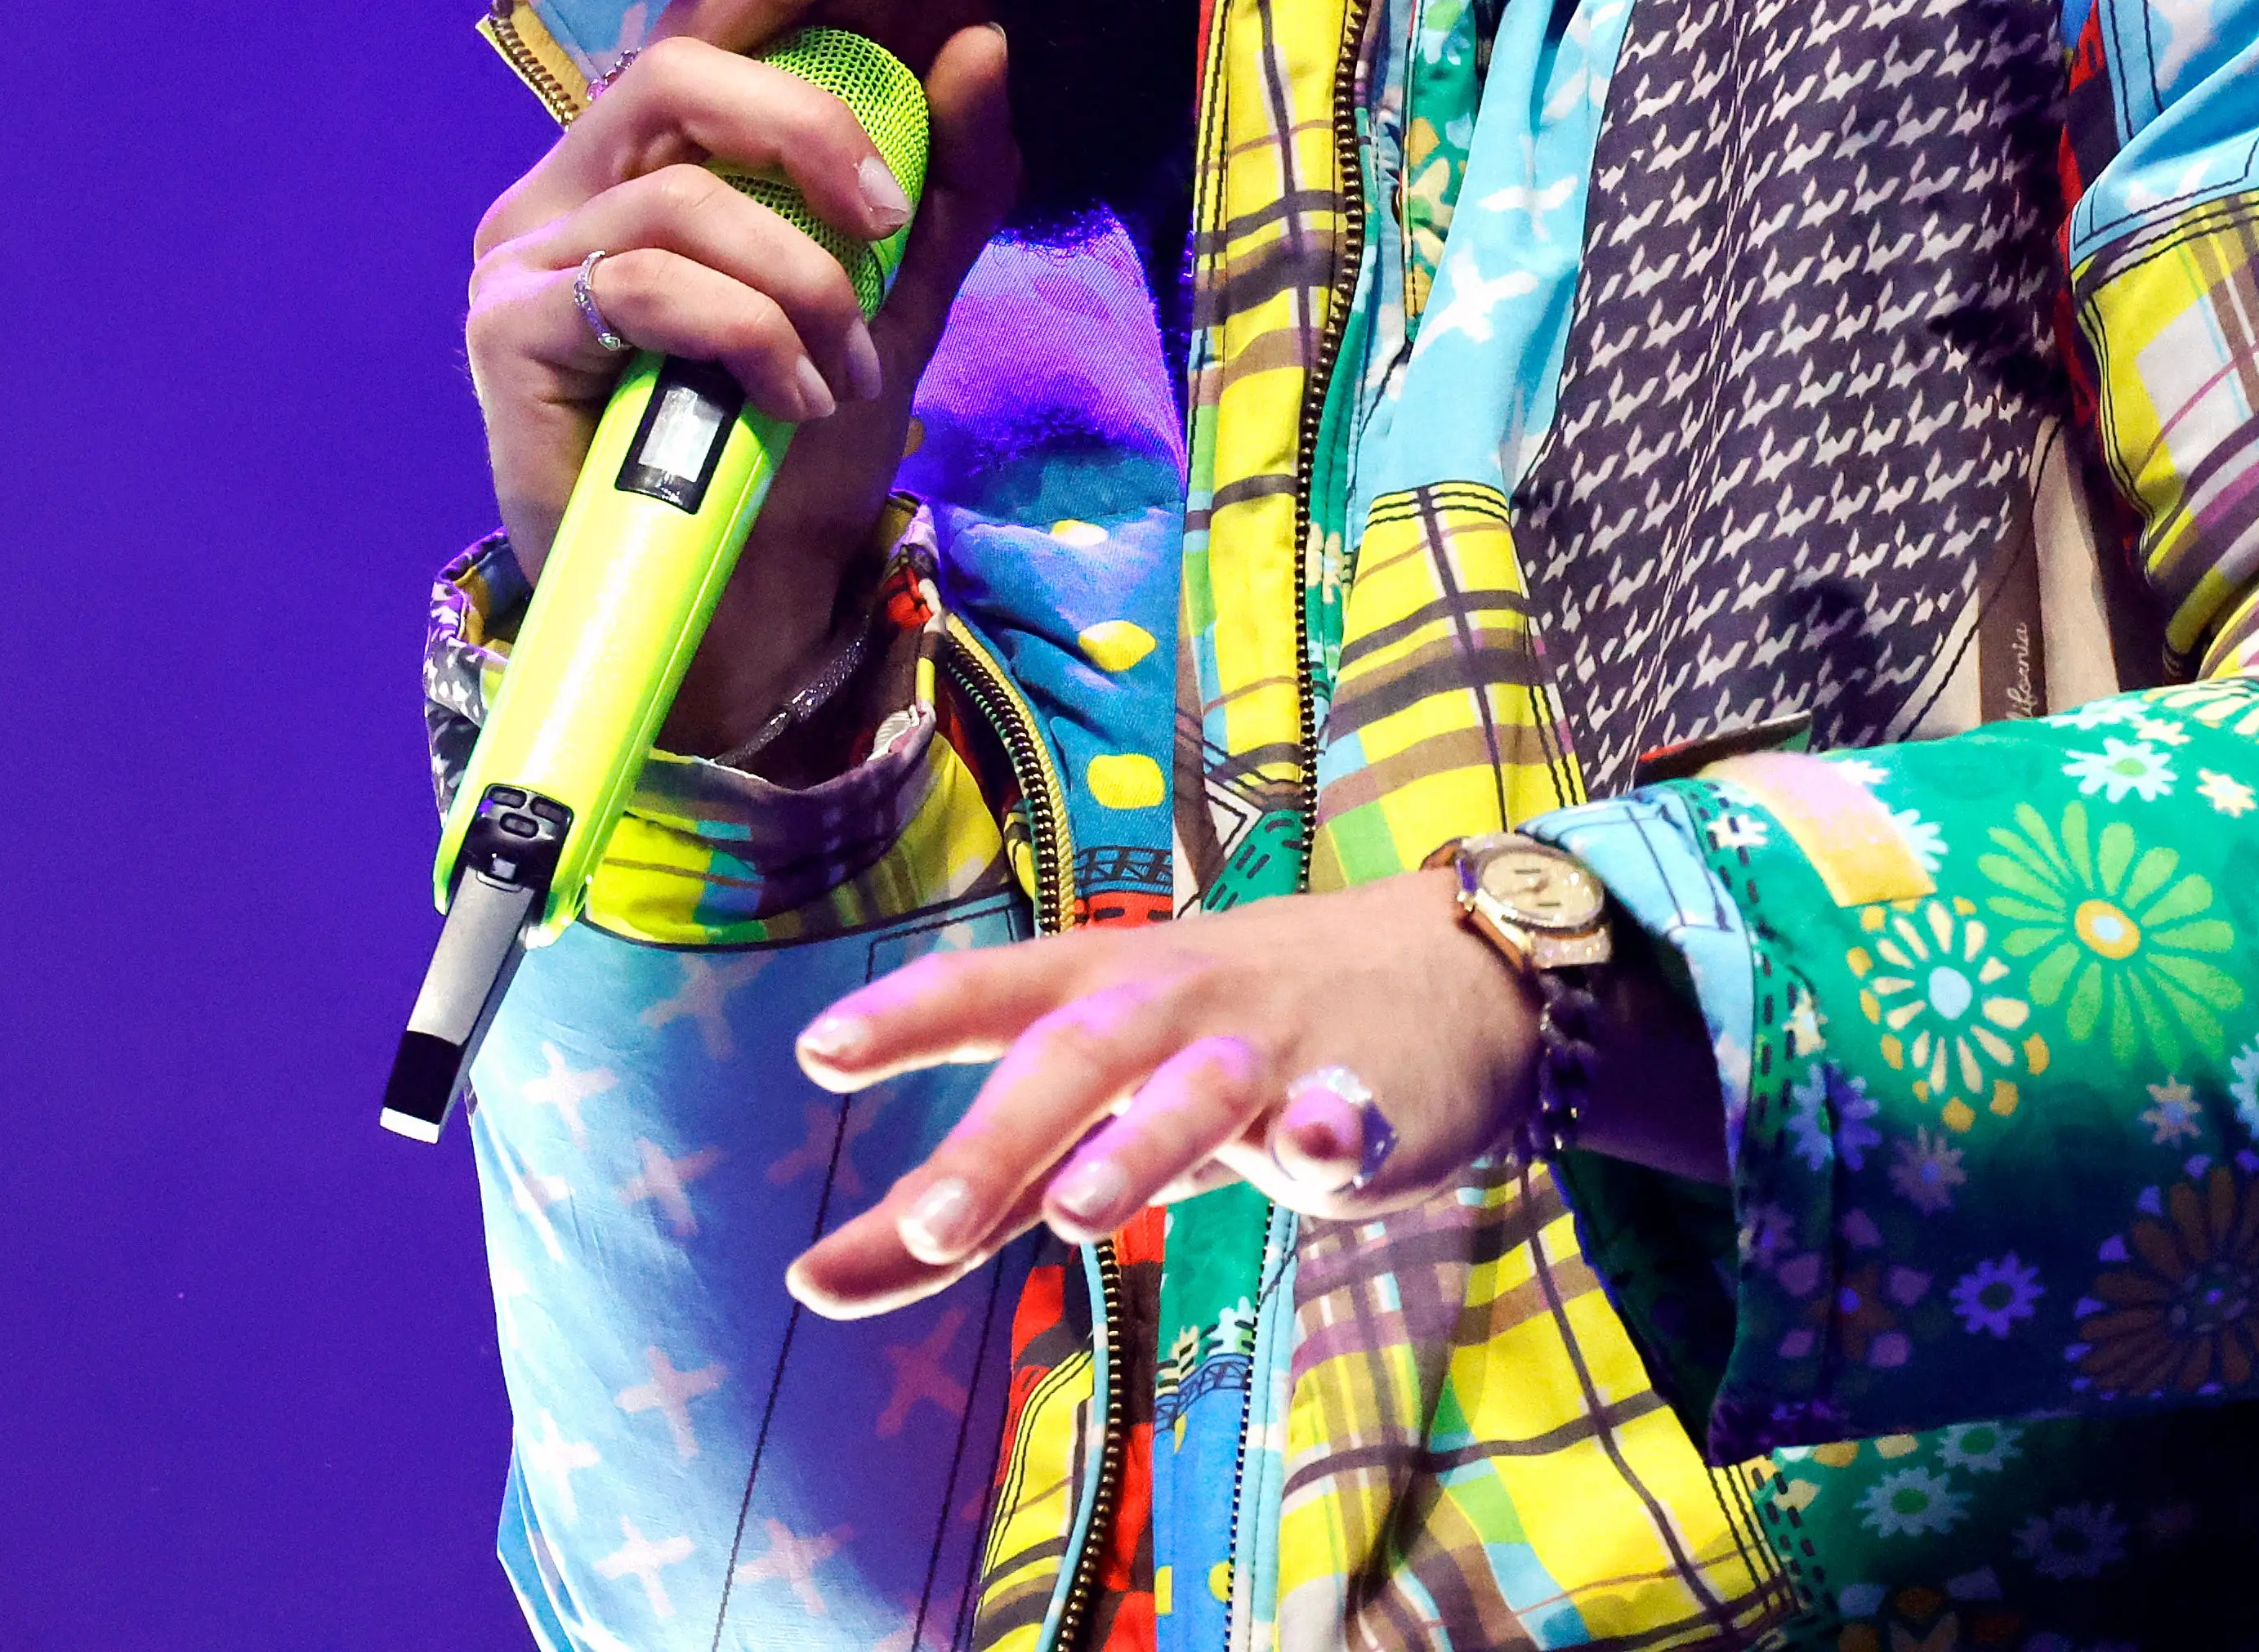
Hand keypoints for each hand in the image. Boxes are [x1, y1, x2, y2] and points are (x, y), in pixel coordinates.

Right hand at [459, 0, 1019, 752]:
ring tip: (843, 369)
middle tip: (885, 217)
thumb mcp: (894, 307)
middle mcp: (566, 195)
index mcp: (643, 171)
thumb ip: (941, 187)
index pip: (695, 34)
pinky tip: (789, 398)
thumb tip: (979, 42)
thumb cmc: (791, 455)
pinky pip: (649, 288)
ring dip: (797, 284)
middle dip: (803, 125)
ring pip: (681, 202)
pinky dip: (748, 336)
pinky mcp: (506, 335)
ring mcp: (522, 262)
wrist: (733, 604)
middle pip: (675, 78)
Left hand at [780, 869, 1727, 1320]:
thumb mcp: (1096, 1109)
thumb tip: (808, 1283)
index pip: (991, 994)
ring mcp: (1273, 1047)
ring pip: (1197, 1090)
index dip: (908, 1018)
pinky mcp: (1372, 1095)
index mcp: (1099, 995)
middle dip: (1002, 1137)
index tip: (817, 1050)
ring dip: (1137, 1144)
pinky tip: (1327, 1154)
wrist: (1450, 975)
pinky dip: (1337, 1131)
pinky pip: (1354, 1115)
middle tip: (926, 1222)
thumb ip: (964, 1198)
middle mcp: (1174, 1005)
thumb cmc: (1227, 1050)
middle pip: (1077, 1056)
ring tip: (1078, 1214)